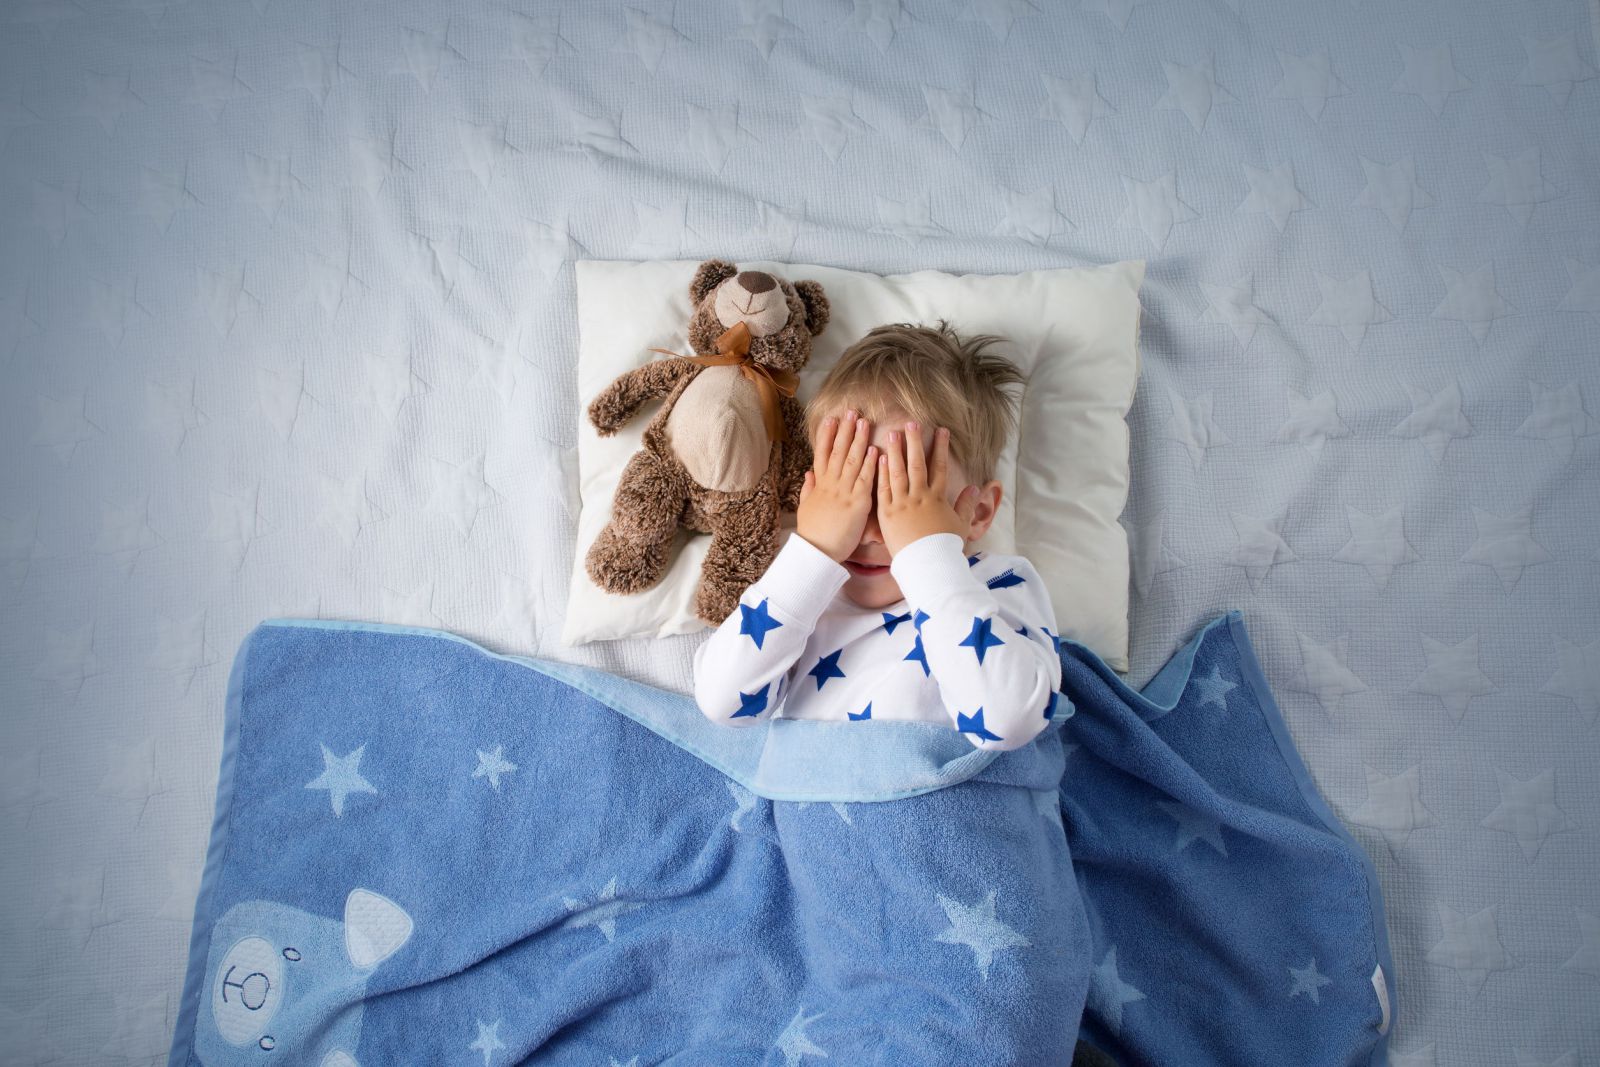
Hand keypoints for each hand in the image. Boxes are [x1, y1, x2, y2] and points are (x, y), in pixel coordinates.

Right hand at [797, 410, 877, 562]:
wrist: (817, 552)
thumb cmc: (813, 533)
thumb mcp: (806, 508)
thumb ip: (809, 489)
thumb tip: (808, 474)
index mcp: (819, 485)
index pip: (821, 454)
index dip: (826, 434)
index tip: (830, 418)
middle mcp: (830, 484)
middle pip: (837, 451)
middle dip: (844, 430)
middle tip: (851, 411)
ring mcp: (843, 492)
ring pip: (851, 460)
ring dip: (858, 439)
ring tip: (863, 421)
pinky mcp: (857, 503)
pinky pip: (864, 479)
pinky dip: (869, 464)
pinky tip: (875, 449)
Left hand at [876, 421, 977, 556]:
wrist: (927, 564)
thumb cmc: (944, 547)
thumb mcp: (960, 525)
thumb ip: (967, 505)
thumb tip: (976, 487)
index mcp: (938, 498)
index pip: (940, 467)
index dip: (941, 447)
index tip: (942, 430)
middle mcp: (920, 496)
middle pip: (918, 463)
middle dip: (915, 442)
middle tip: (912, 423)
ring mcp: (903, 504)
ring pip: (899, 472)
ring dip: (896, 451)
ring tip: (893, 433)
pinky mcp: (887, 513)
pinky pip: (883, 488)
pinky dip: (881, 472)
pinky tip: (878, 457)